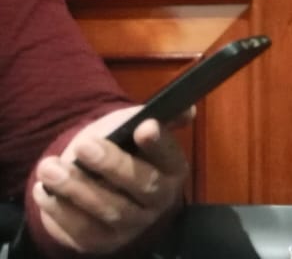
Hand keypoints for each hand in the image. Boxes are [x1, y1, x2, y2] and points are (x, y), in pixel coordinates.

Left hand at [32, 106, 190, 253]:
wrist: (98, 183)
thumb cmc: (121, 148)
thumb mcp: (137, 126)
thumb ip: (161, 118)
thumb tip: (187, 110)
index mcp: (173, 169)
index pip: (171, 157)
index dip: (159, 144)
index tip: (143, 127)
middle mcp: (159, 200)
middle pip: (142, 185)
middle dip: (112, 165)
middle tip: (84, 146)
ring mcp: (133, 224)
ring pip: (109, 209)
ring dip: (77, 188)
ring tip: (49, 168)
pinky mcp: (105, 240)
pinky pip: (84, 230)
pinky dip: (61, 211)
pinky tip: (43, 191)